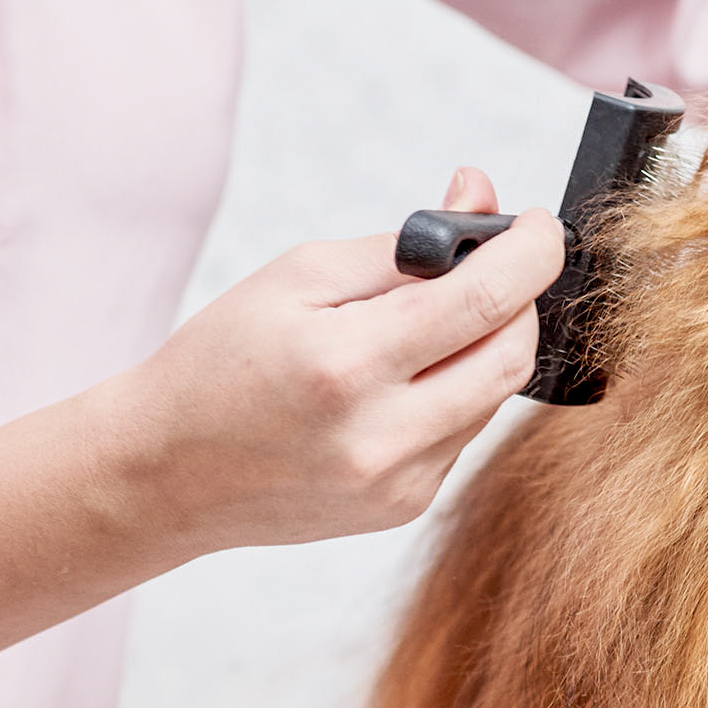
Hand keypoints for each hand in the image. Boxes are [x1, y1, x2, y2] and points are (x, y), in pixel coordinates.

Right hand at [0, 169, 562, 707]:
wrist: (165, 473)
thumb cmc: (221, 361)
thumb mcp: (297, 276)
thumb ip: (403, 244)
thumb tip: (481, 200)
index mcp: (346, 366)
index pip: (484, 301)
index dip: (533, 253)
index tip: (542, 224)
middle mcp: (382, 437)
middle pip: (512, 355)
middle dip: (520, 300)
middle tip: (497, 264)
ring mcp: (399, 483)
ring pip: (494, 397)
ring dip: (488, 344)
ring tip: (437, 316)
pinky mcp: (404, 508)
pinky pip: (464, 433)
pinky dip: (457, 390)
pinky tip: (408, 375)